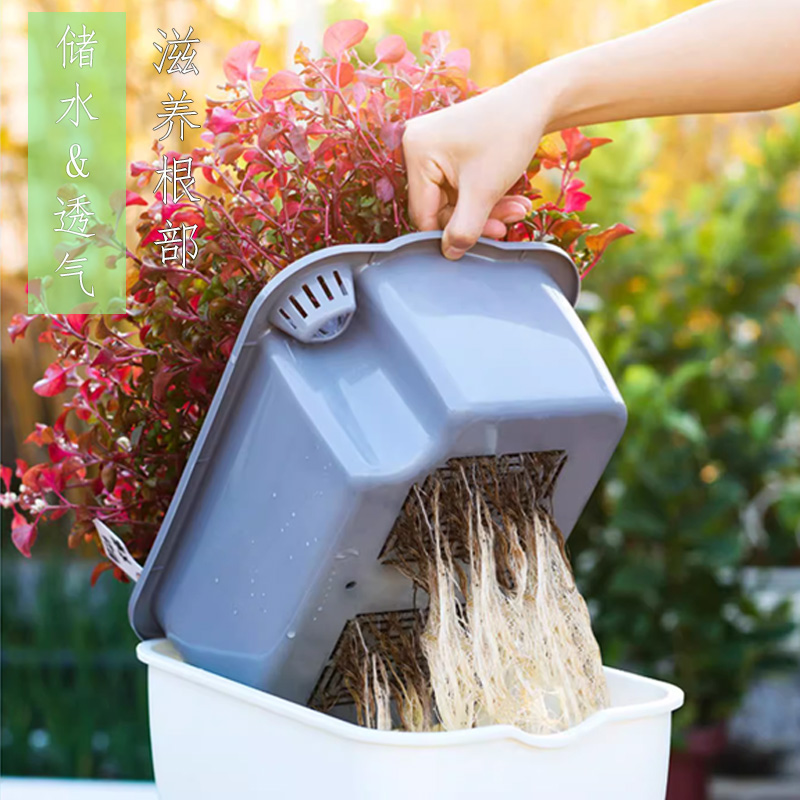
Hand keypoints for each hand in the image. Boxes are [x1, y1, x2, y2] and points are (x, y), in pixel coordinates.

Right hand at [403, 79, 548, 259]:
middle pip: (439, 208)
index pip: (423, 214)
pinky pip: (460, 187)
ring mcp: (431, 148)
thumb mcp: (484, 191)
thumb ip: (464, 229)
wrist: (536, 101)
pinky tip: (509, 200)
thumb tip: (449, 254)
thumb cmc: (508, 136)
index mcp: (415, 152)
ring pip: (453, 201)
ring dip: (485, 211)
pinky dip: (484, 196)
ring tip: (516, 210)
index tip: (481, 240)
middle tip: (505, 226)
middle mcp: (415, 148)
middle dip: (475, 219)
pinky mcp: (447, 151)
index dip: (450, 233)